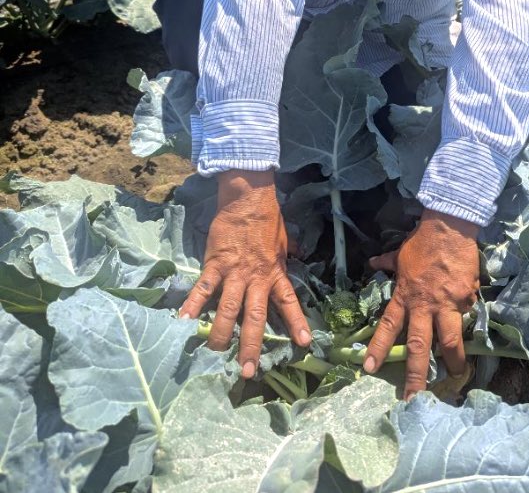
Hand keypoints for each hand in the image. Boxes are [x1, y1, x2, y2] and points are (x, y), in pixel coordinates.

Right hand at [179, 169, 310, 377]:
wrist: (247, 198)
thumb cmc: (267, 220)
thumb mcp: (285, 241)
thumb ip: (288, 256)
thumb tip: (300, 257)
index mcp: (275, 273)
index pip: (288, 302)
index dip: (296, 322)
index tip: (304, 344)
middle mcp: (255, 278)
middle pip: (254, 316)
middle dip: (252, 345)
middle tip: (249, 371)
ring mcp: (233, 273)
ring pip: (227, 309)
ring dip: (222, 333)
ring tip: (216, 355)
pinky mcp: (214, 265)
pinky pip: (202, 289)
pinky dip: (192, 306)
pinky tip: (183, 323)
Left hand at [364, 210, 478, 398]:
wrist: (450, 227)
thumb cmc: (422, 241)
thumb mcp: (400, 254)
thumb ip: (387, 263)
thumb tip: (373, 263)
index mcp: (405, 295)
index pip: (388, 326)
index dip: (379, 348)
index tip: (369, 369)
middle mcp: (424, 305)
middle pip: (418, 346)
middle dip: (415, 375)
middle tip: (413, 400)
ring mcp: (447, 304)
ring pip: (449, 340)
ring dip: (452, 362)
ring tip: (455, 377)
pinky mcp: (467, 299)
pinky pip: (467, 315)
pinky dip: (467, 320)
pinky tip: (471, 327)